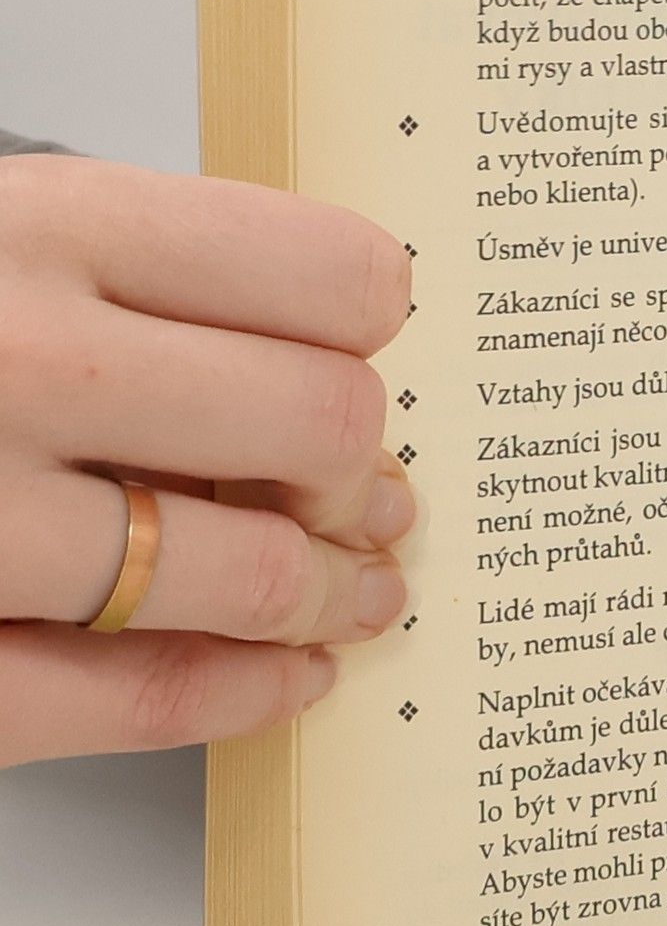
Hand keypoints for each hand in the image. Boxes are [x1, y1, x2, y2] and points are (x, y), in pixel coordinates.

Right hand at [0, 157, 415, 766]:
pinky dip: (244, 694)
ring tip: (350, 591)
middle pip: (319, 420)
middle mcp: (16, 360)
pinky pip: (142, 699)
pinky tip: (289, 677)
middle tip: (364, 488)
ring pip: (250, 572)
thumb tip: (326, 335)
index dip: (371, 324)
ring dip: (326, 591)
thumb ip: (119, 266)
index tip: (368, 349)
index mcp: (37, 227)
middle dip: (358, 466)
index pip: (325, 272)